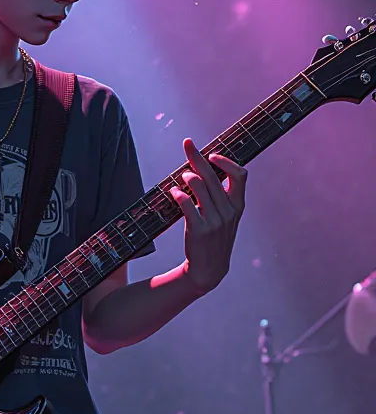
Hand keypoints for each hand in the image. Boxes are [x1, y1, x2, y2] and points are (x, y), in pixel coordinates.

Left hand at [169, 138, 246, 294]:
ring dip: (188, 176)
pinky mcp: (199, 230)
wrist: (209, 269)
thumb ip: (221, 196)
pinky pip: (187, 204)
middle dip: (198, 157)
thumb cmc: (214, 238)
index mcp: (238, 206)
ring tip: (182, 176)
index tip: (212, 154)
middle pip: (214, 176)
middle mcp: (228, 211)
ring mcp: (215, 221)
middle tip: (187, 144)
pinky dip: (178, 194)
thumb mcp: (226, 218)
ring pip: (200, 187)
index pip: (240, 175)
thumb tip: (206, 169)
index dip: (226, 161)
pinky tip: (173, 192)